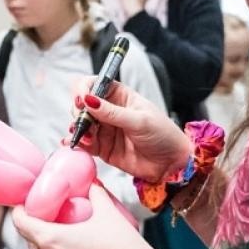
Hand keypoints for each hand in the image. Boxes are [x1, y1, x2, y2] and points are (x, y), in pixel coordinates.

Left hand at [13, 184, 158, 248]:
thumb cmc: (123, 248)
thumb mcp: (109, 214)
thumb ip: (96, 195)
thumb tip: (92, 184)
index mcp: (51, 240)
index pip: (20, 223)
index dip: (19, 212)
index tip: (24, 207)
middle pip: (31, 244)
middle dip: (38, 233)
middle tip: (52, 223)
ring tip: (68, 244)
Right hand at [69, 77, 190, 182]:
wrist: (171, 164)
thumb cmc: (163, 135)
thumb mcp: (139, 120)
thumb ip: (112, 113)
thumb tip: (88, 100)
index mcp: (120, 96)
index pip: (94, 84)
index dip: (83, 89)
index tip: (82, 100)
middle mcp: (109, 111)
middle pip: (82, 105)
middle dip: (79, 112)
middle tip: (83, 122)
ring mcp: (104, 129)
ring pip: (81, 124)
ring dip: (77, 128)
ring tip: (85, 136)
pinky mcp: (102, 148)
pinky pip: (84, 144)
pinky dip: (78, 143)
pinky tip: (78, 144)